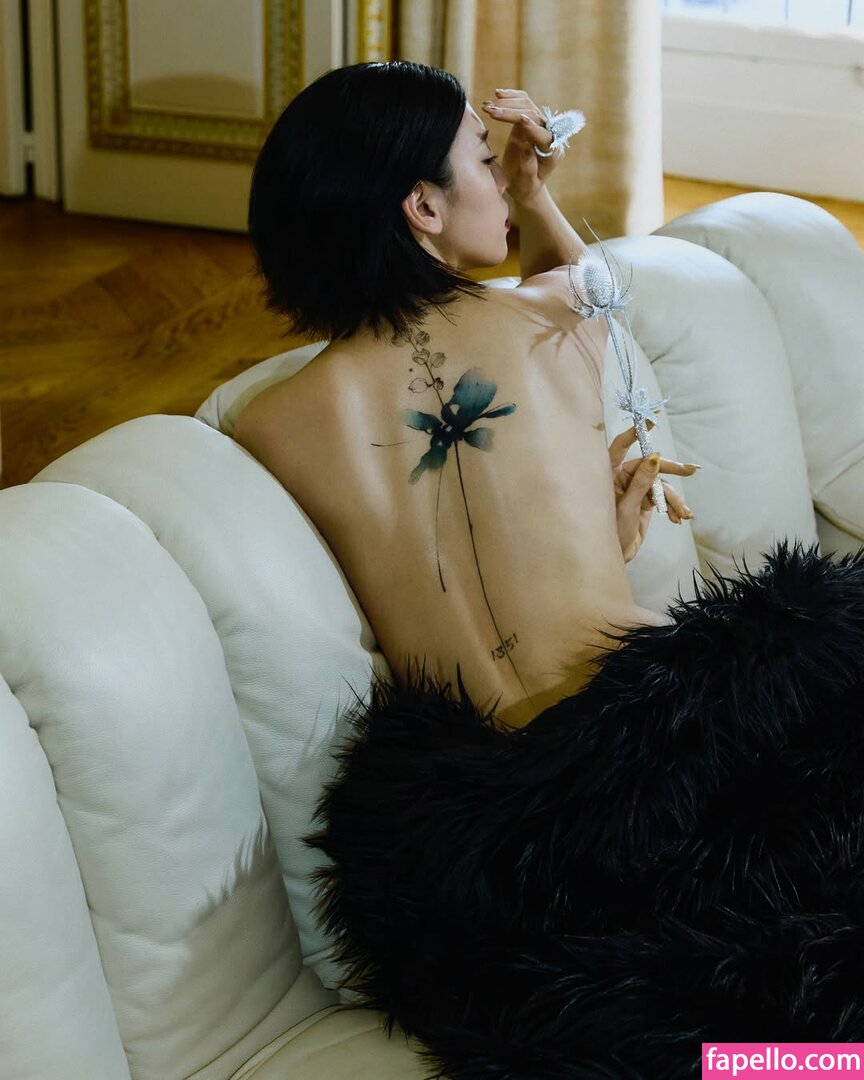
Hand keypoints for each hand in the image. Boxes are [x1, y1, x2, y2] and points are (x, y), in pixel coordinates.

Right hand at [480, 89, 560, 204]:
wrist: (524, 183)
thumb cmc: (526, 186)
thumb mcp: (527, 184)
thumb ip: (529, 169)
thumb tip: (526, 148)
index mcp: (552, 151)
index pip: (544, 135)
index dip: (533, 128)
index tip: (521, 120)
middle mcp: (548, 134)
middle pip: (533, 115)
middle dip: (511, 112)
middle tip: (490, 112)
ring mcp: (539, 124)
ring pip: (527, 105)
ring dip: (507, 102)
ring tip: (487, 106)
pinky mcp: (529, 119)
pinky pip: (523, 102)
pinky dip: (511, 97)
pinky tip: (498, 94)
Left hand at [608, 424, 697, 563]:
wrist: (613, 556)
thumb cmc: (607, 531)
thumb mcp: (626, 506)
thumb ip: (641, 482)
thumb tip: (654, 457)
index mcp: (609, 474)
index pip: (620, 448)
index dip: (633, 434)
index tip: (650, 422)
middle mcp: (621, 477)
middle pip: (649, 464)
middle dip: (670, 469)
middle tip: (690, 471)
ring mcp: (635, 488)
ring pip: (660, 484)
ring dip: (673, 498)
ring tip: (683, 513)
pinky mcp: (645, 500)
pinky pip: (663, 497)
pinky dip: (672, 506)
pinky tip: (679, 517)